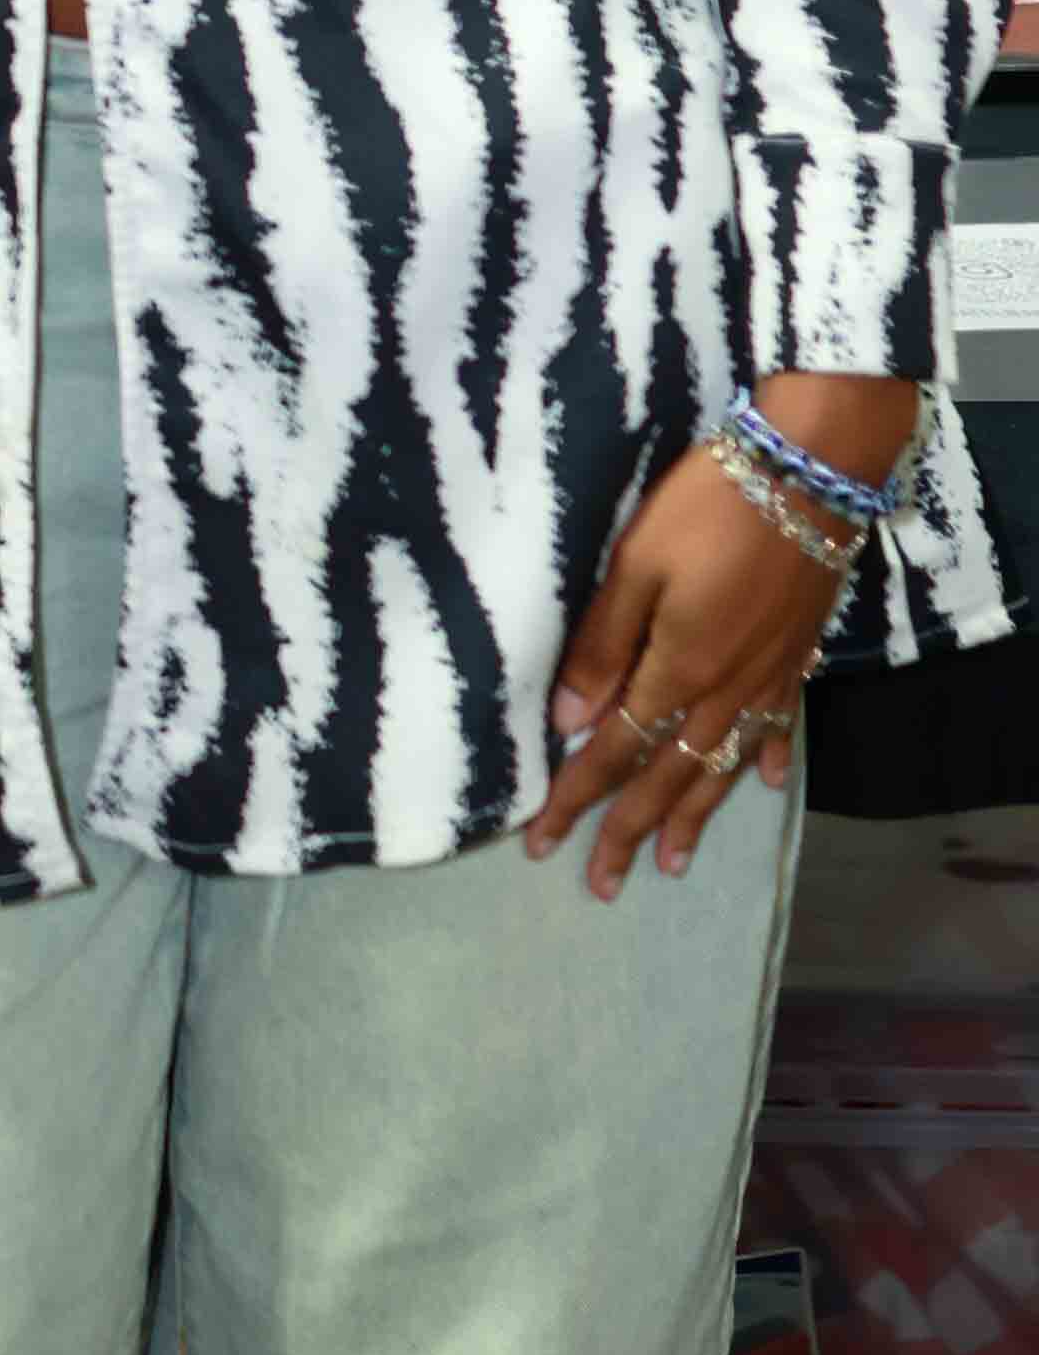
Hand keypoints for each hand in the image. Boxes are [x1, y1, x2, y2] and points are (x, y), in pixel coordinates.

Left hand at [529, 389, 899, 897]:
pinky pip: (780, 723)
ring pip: (723, 765)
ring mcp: (768, 675)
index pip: (615, 751)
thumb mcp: (636, 565)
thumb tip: (572, 721)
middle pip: (669, 775)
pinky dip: (768, 759)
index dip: (577, 797)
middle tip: (601, 884)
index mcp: (678, 670)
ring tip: (672, 864)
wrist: (810, 470)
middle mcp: (725, 690)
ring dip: (694, 816)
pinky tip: (765, 785)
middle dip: (629, 830)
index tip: (543, 843)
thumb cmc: (708, 506)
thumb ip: (604, 644)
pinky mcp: (798, 652)